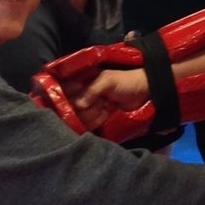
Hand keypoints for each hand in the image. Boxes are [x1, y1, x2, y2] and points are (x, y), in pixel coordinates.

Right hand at [31, 42, 149, 135]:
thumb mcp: (108, 81)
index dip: (69, 98)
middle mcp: (78, 94)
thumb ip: (91, 90)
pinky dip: (97, 121)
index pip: (62, 91)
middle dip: (87, 107)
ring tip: (106, 106)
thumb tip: (78, 105)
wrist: (143, 93)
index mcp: (79, 81)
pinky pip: (86, 124)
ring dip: (93, 114)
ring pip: (78, 117)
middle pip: (70, 108)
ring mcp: (85, 107)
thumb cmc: (125, 81)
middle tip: (101, 101)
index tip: (82, 99)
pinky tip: (106, 114)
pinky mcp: (92, 117)